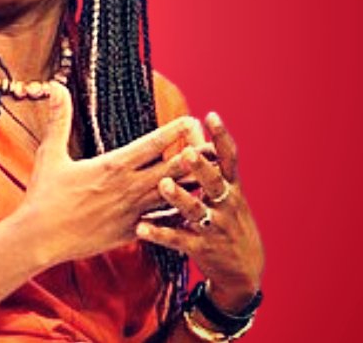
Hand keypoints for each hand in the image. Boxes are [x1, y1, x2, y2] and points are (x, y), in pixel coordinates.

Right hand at [18, 83, 203, 265]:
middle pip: (172, 168)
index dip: (174, 131)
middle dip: (195, 156)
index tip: (193, 120)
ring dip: (194, 184)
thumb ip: (59, 119)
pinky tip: (195, 211)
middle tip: (216, 147)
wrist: (41, 238)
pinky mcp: (132, 232)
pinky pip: (163, 222)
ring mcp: (133, 212)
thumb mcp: (49, 154)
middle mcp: (128, 188)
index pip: (151, 144)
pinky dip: (180, 214)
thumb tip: (55, 87)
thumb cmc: (43, 196)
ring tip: (216, 176)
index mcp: (112, 165)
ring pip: (174, 196)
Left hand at [136, 112, 263, 311]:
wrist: (244, 269)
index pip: (229, 158)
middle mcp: (226, 205)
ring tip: (163, 185)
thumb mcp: (228, 196)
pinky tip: (141, 228)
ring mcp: (214, 227)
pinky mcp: (201, 248)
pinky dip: (158, 233)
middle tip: (186, 152)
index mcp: (231, 188)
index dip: (221, 137)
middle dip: (201, 168)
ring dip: (179, 197)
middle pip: (214, 182)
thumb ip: (211, 171)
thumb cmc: (228, 222)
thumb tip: (192, 136)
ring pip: (195, 210)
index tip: (210, 115)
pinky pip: (177, 239)